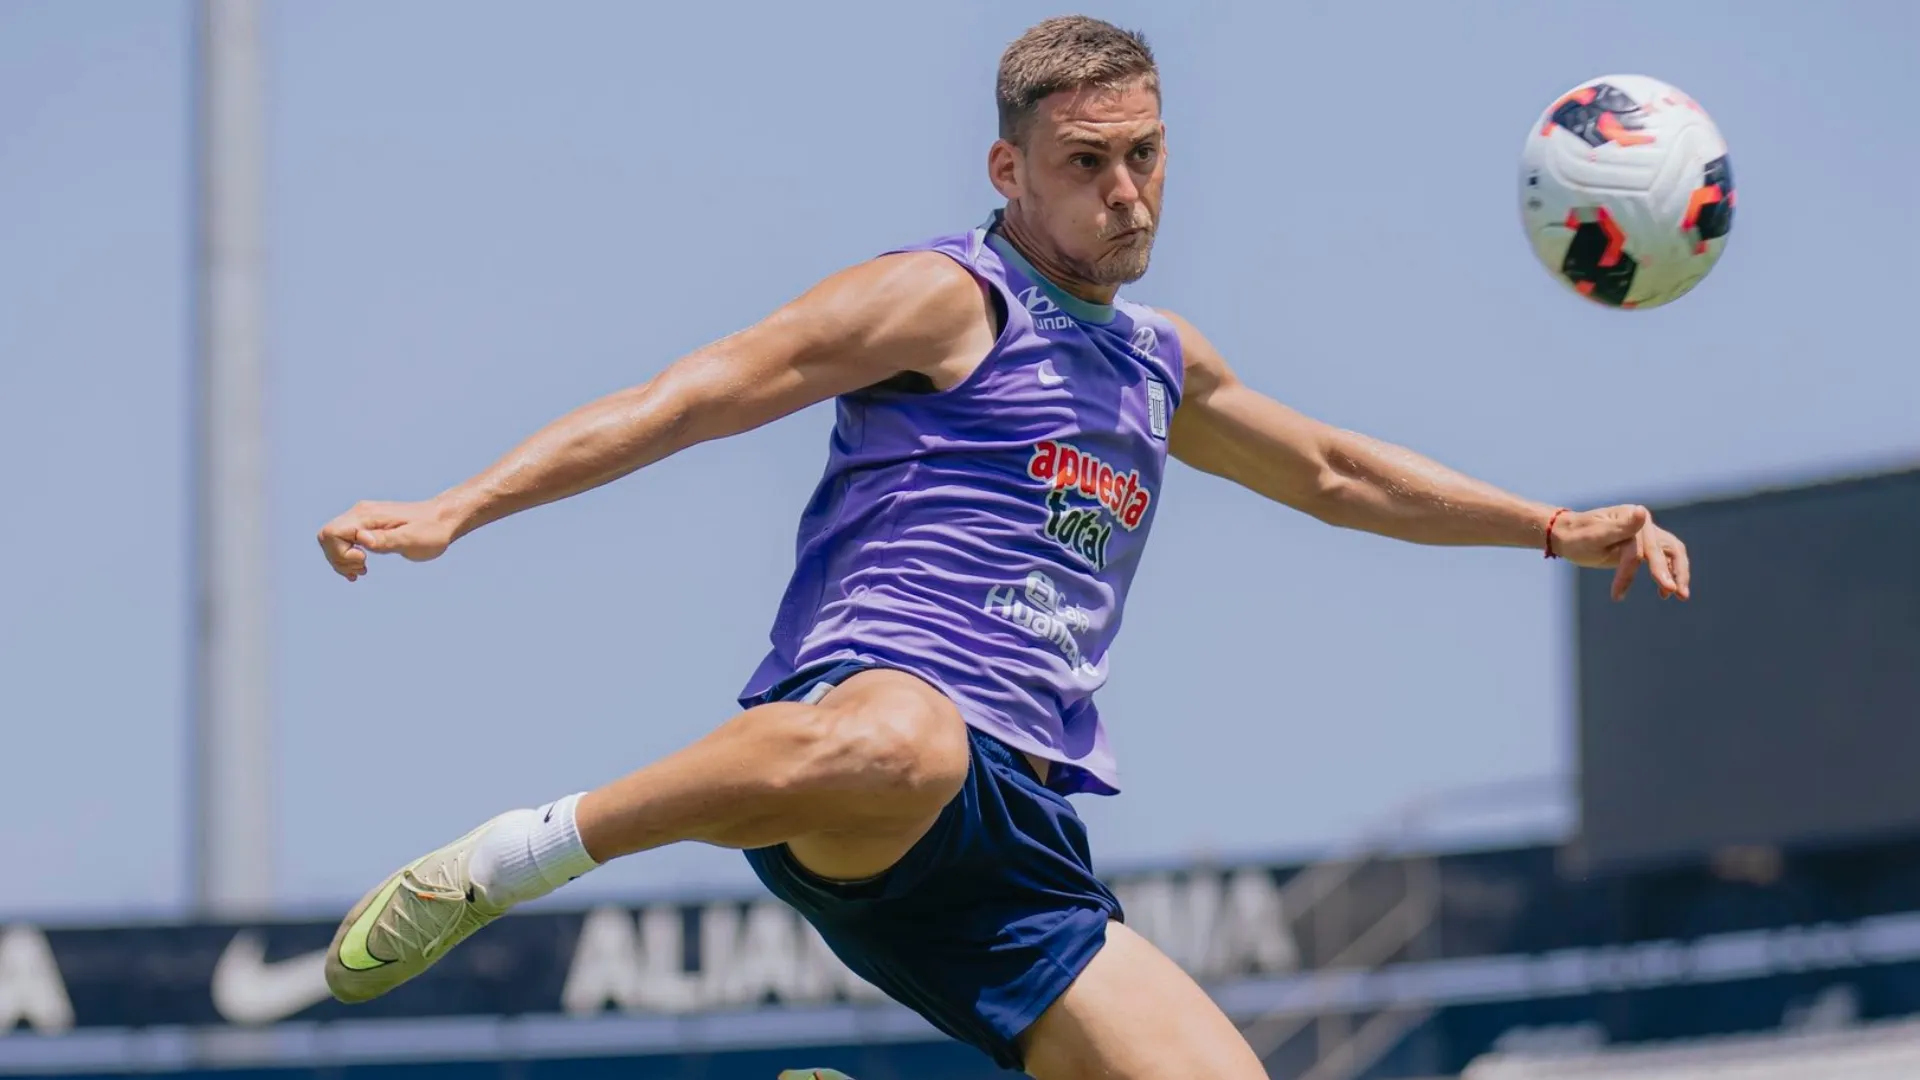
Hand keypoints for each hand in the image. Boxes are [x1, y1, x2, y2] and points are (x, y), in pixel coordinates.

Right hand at [316, 498, 458, 581]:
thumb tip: (363, 541)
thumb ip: (386, 540)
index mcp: (368, 516)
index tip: (365, 559)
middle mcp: (361, 514)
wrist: (444, 520)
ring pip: (332, 541)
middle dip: (338, 559)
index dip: (340, 551)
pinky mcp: (367, 527)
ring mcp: (363, 519)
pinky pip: (344, 542)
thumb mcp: (412, 539)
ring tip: (363, 571)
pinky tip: (360, 570)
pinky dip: (347, 558)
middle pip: (327, 537)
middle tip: (364, 568)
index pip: (331, 532)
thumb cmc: (432, 531)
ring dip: (342, 561)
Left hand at [1551, 504, 1690, 601]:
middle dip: (1668, 572)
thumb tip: (1642, 511)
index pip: (1638, 549)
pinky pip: (1665, 559)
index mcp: (1631, 516)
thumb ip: (1620, 528)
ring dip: (1678, 573)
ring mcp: (1647, 534)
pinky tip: (1665, 593)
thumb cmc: (1577, 536)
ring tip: (1681, 596)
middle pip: (1666, 548)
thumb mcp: (1594, 535)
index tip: (1616, 595)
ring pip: (1672, 553)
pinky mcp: (1646, 546)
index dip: (1629, 572)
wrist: (1567, 536)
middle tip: (1671, 592)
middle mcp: (1643, 523)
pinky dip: (1669, 573)